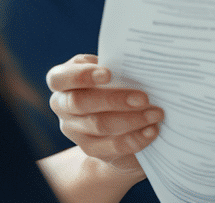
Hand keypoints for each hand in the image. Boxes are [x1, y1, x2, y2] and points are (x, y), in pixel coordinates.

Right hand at [46, 54, 161, 178]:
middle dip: (114, 99)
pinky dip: (135, 138)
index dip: (81, 75)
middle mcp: (62, 106)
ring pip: (98, 125)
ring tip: (155, 114)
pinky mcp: (90, 149)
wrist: (116, 124)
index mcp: (62, 81)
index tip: (108, 73)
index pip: (59, 78)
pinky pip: (112, 146)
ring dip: (131, 119)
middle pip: (80, 103)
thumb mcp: (111, 72)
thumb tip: (139, 67)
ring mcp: (73, 129)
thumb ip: (117, 67)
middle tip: (144, 98)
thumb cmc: (114, 84)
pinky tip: (151, 131)